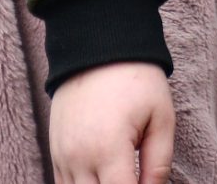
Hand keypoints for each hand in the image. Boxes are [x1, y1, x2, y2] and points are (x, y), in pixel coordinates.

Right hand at [50, 60, 173, 183]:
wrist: (97, 46)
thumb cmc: (136, 80)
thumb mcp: (161, 118)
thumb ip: (159, 164)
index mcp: (108, 150)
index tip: (148, 183)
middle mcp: (79, 158)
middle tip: (135, 176)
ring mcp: (62, 156)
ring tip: (120, 173)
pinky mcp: (55, 152)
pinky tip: (102, 178)